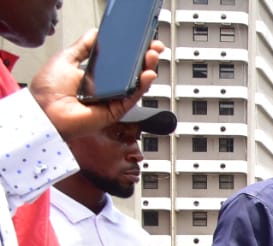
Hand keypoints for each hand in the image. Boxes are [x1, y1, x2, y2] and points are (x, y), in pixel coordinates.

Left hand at [28, 32, 165, 138]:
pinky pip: (132, 97)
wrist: (45, 110)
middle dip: (143, 59)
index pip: (118, 62)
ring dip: (146, 69)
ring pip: (135, 84)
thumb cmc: (49, 89)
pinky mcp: (115, 111)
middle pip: (130, 73)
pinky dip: (142, 86)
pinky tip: (147, 74)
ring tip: (152, 56)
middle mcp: (104, 88)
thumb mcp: (66, 58)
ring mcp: (111, 99)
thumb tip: (95, 33)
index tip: (140, 42)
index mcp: (93, 75)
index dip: (130, 52)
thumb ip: (83, 47)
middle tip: (152, 47)